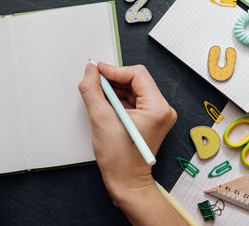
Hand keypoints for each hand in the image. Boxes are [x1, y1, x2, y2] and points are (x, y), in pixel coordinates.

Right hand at [78, 63, 176, 198]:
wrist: (126, 181)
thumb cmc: (119, 159)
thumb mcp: (101, 120)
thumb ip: (92, 91)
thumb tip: (90, 72)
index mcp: (157, 108)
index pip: (136, 74)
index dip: (114, 70)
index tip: (97, 71)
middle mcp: (162, 110)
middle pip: (135, 80)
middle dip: (113, 80)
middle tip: (94, 83)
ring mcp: (157, 115)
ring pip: (133, 89)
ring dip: (114, 90)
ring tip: (99, 98)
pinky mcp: (150, 119)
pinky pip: (133, 100)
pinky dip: (118, 99)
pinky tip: (106, 106)